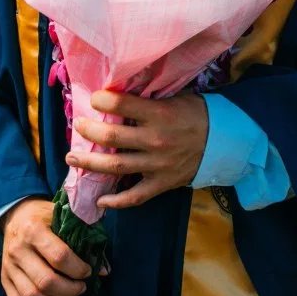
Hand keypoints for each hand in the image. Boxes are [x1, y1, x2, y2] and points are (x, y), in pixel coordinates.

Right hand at [1, 197, 93, 295]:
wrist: (15, 215)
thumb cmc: (44, 216)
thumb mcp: (64, 217)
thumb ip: (84, 239)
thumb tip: (103, 270)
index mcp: (34, 230)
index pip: (59, 256)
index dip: (77, 269)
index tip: (88, 272)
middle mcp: (18, 250)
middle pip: (45, 281)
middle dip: (69, 290)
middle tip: (82, 289)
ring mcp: (9, 268)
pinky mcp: (5, 282)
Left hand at [67, 91, 208, 210]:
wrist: (224, 141)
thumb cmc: (196, 114)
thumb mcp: (174, 98)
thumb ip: (147, 100)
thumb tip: (117, 94)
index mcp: (159, 115)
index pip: (122, 105)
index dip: (102, 100)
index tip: (93, 98)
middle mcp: (156, 140)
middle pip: (112, 138)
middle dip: (89, 131)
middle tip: (78, 127)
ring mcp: (157, 165)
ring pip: (116, 167)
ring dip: (90, 164)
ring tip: (71, 159)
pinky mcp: (162, 184)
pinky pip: (135, 196)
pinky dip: (116, 201)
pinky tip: (100, 200)